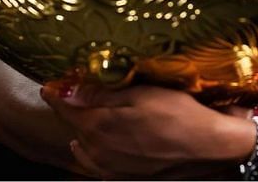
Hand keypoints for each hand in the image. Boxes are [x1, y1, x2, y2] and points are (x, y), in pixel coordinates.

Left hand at [41, 83, 255, 178]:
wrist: (210, 147)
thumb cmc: (179, 115)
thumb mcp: (140, 93)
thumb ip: (100, 94)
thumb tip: (66, 91)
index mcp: (99, 126)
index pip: (65, 108)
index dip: (56, 94)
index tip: (48, 85)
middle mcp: (99, 151)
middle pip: (74, 126)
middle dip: (70, 109)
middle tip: (67, 93)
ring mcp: (111, 167)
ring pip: (83, 146)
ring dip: (79, 130)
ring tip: (77, 117)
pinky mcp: (125, 177)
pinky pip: (95, 166)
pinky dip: (87, 155)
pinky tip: (86, 148)